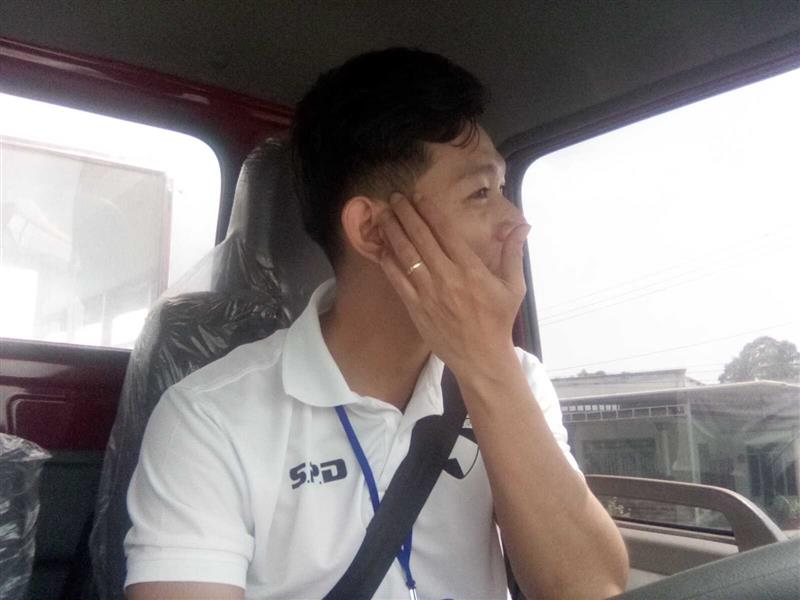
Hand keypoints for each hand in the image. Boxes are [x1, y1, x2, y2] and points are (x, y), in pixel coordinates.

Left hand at [377, 192, 530, 376]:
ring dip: (392, 232)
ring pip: (405, 255)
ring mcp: (428, 293)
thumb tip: (522, 226)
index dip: (429, 211)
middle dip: (406, 214)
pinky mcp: (415, 307)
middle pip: (421, 237)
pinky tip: (381, 247)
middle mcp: (447, 277)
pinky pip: (397, 279)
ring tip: (384, 215)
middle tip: (395, 198)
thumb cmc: (498, 321)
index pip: (445, 231)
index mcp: (471, 269)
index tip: (418, 197)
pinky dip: (388, 261)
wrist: (480, 357)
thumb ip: (513, 253)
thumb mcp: (514, 287)